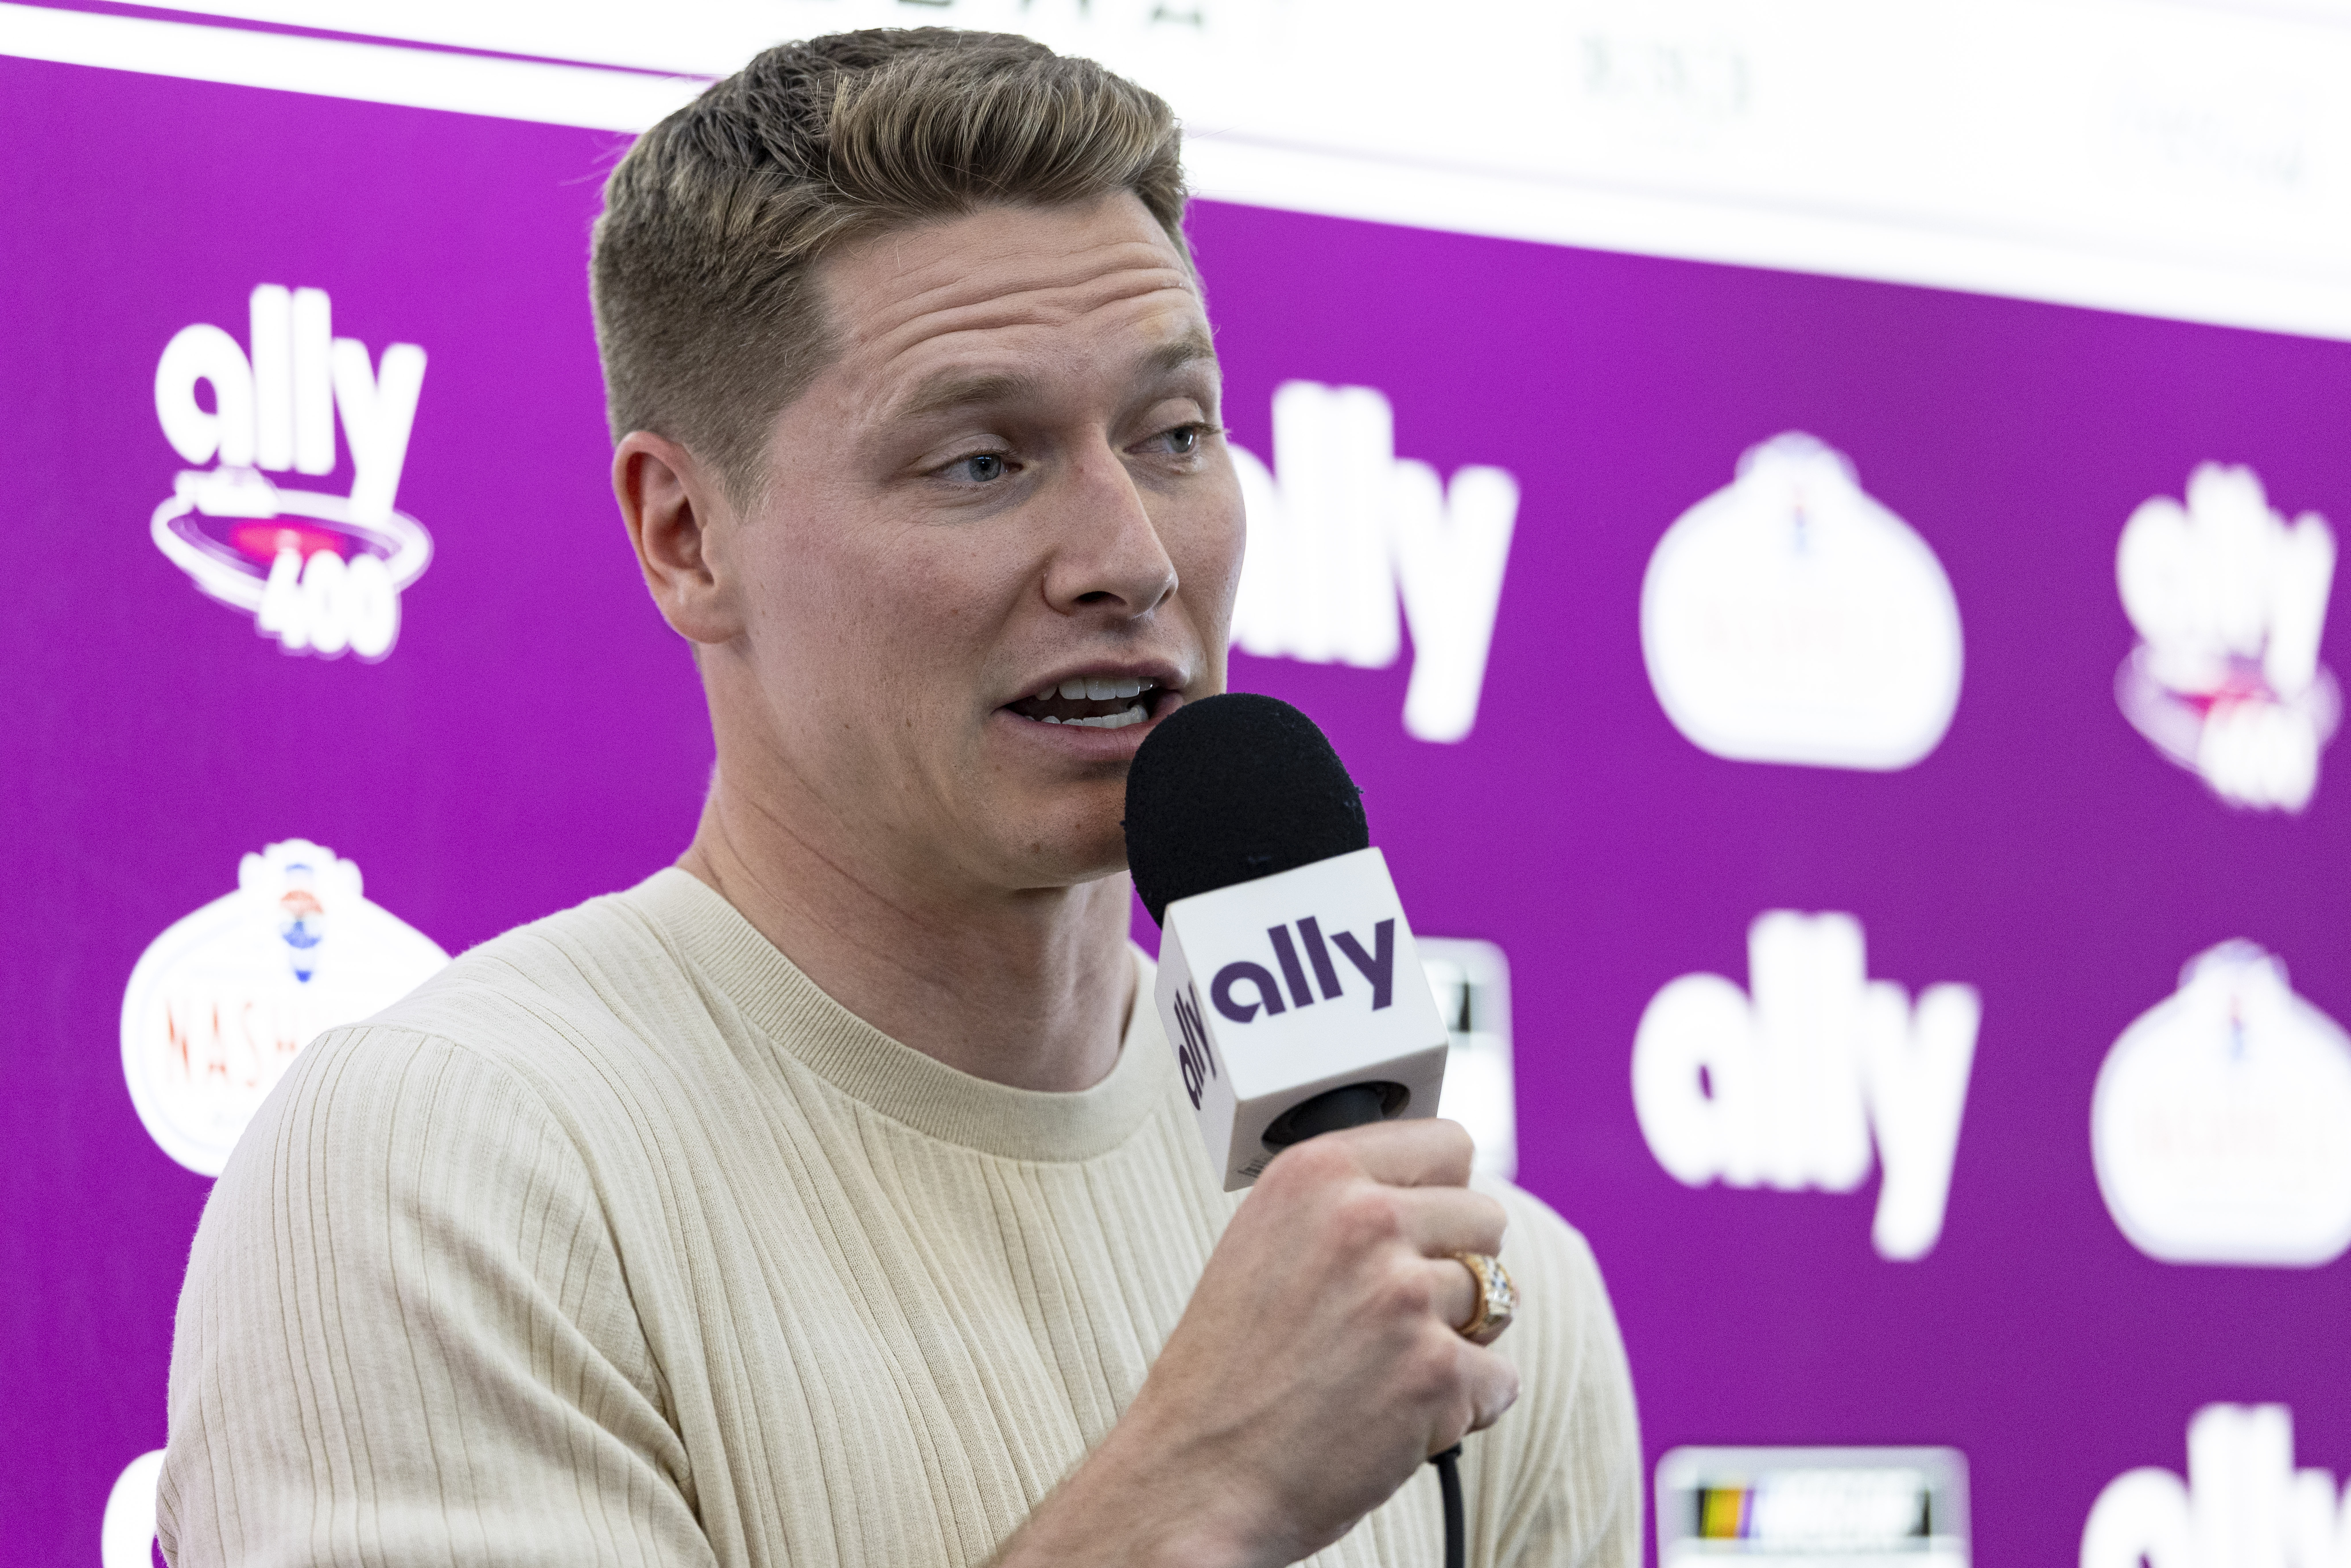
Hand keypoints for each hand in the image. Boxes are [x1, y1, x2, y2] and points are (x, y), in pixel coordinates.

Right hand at [994, 1119, 1517, 1567]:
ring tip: (1385, 1370)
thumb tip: (1432, 1192)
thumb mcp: (1265, 1242)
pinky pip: (1501, 1379)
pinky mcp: (1436, 1372)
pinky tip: (1399, 1418)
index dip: (1443, 1194)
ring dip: (1459, 1341)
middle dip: (1456, 1269)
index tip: (1424, 1228)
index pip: (1447, 1142)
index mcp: (1316, 1173)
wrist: (1197, 1475)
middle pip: (1485, 1219)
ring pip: (1498, 1299)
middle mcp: (1365, 1218)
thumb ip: (1344, 1205)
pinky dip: (1464, 1408)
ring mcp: (1405, 1294)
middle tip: (1397, 1317)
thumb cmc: (1228, 1369)